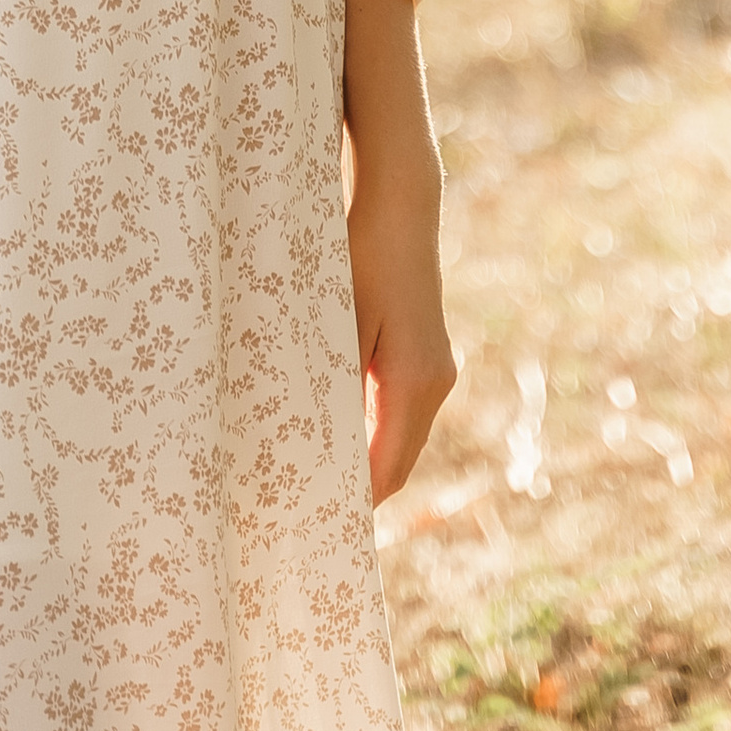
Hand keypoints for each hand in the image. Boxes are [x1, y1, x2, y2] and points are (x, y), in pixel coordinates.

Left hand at [342, 0, 457, 506]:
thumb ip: (327, 381)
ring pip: (391, 437)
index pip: (384, 473)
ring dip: (356, 459)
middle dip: (350, 491)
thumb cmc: (361, 253)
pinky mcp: (420, 353)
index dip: (349, 505)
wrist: (399, 200)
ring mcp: (431, 370)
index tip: (309, 530)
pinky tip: (324, 432)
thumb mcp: (337, 319)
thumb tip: (308, 441)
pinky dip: (363, 430)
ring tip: (304, 482)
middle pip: (391, 463)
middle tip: (298, 517)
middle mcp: (432, 386)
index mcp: (414, 384)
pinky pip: (392, 410)